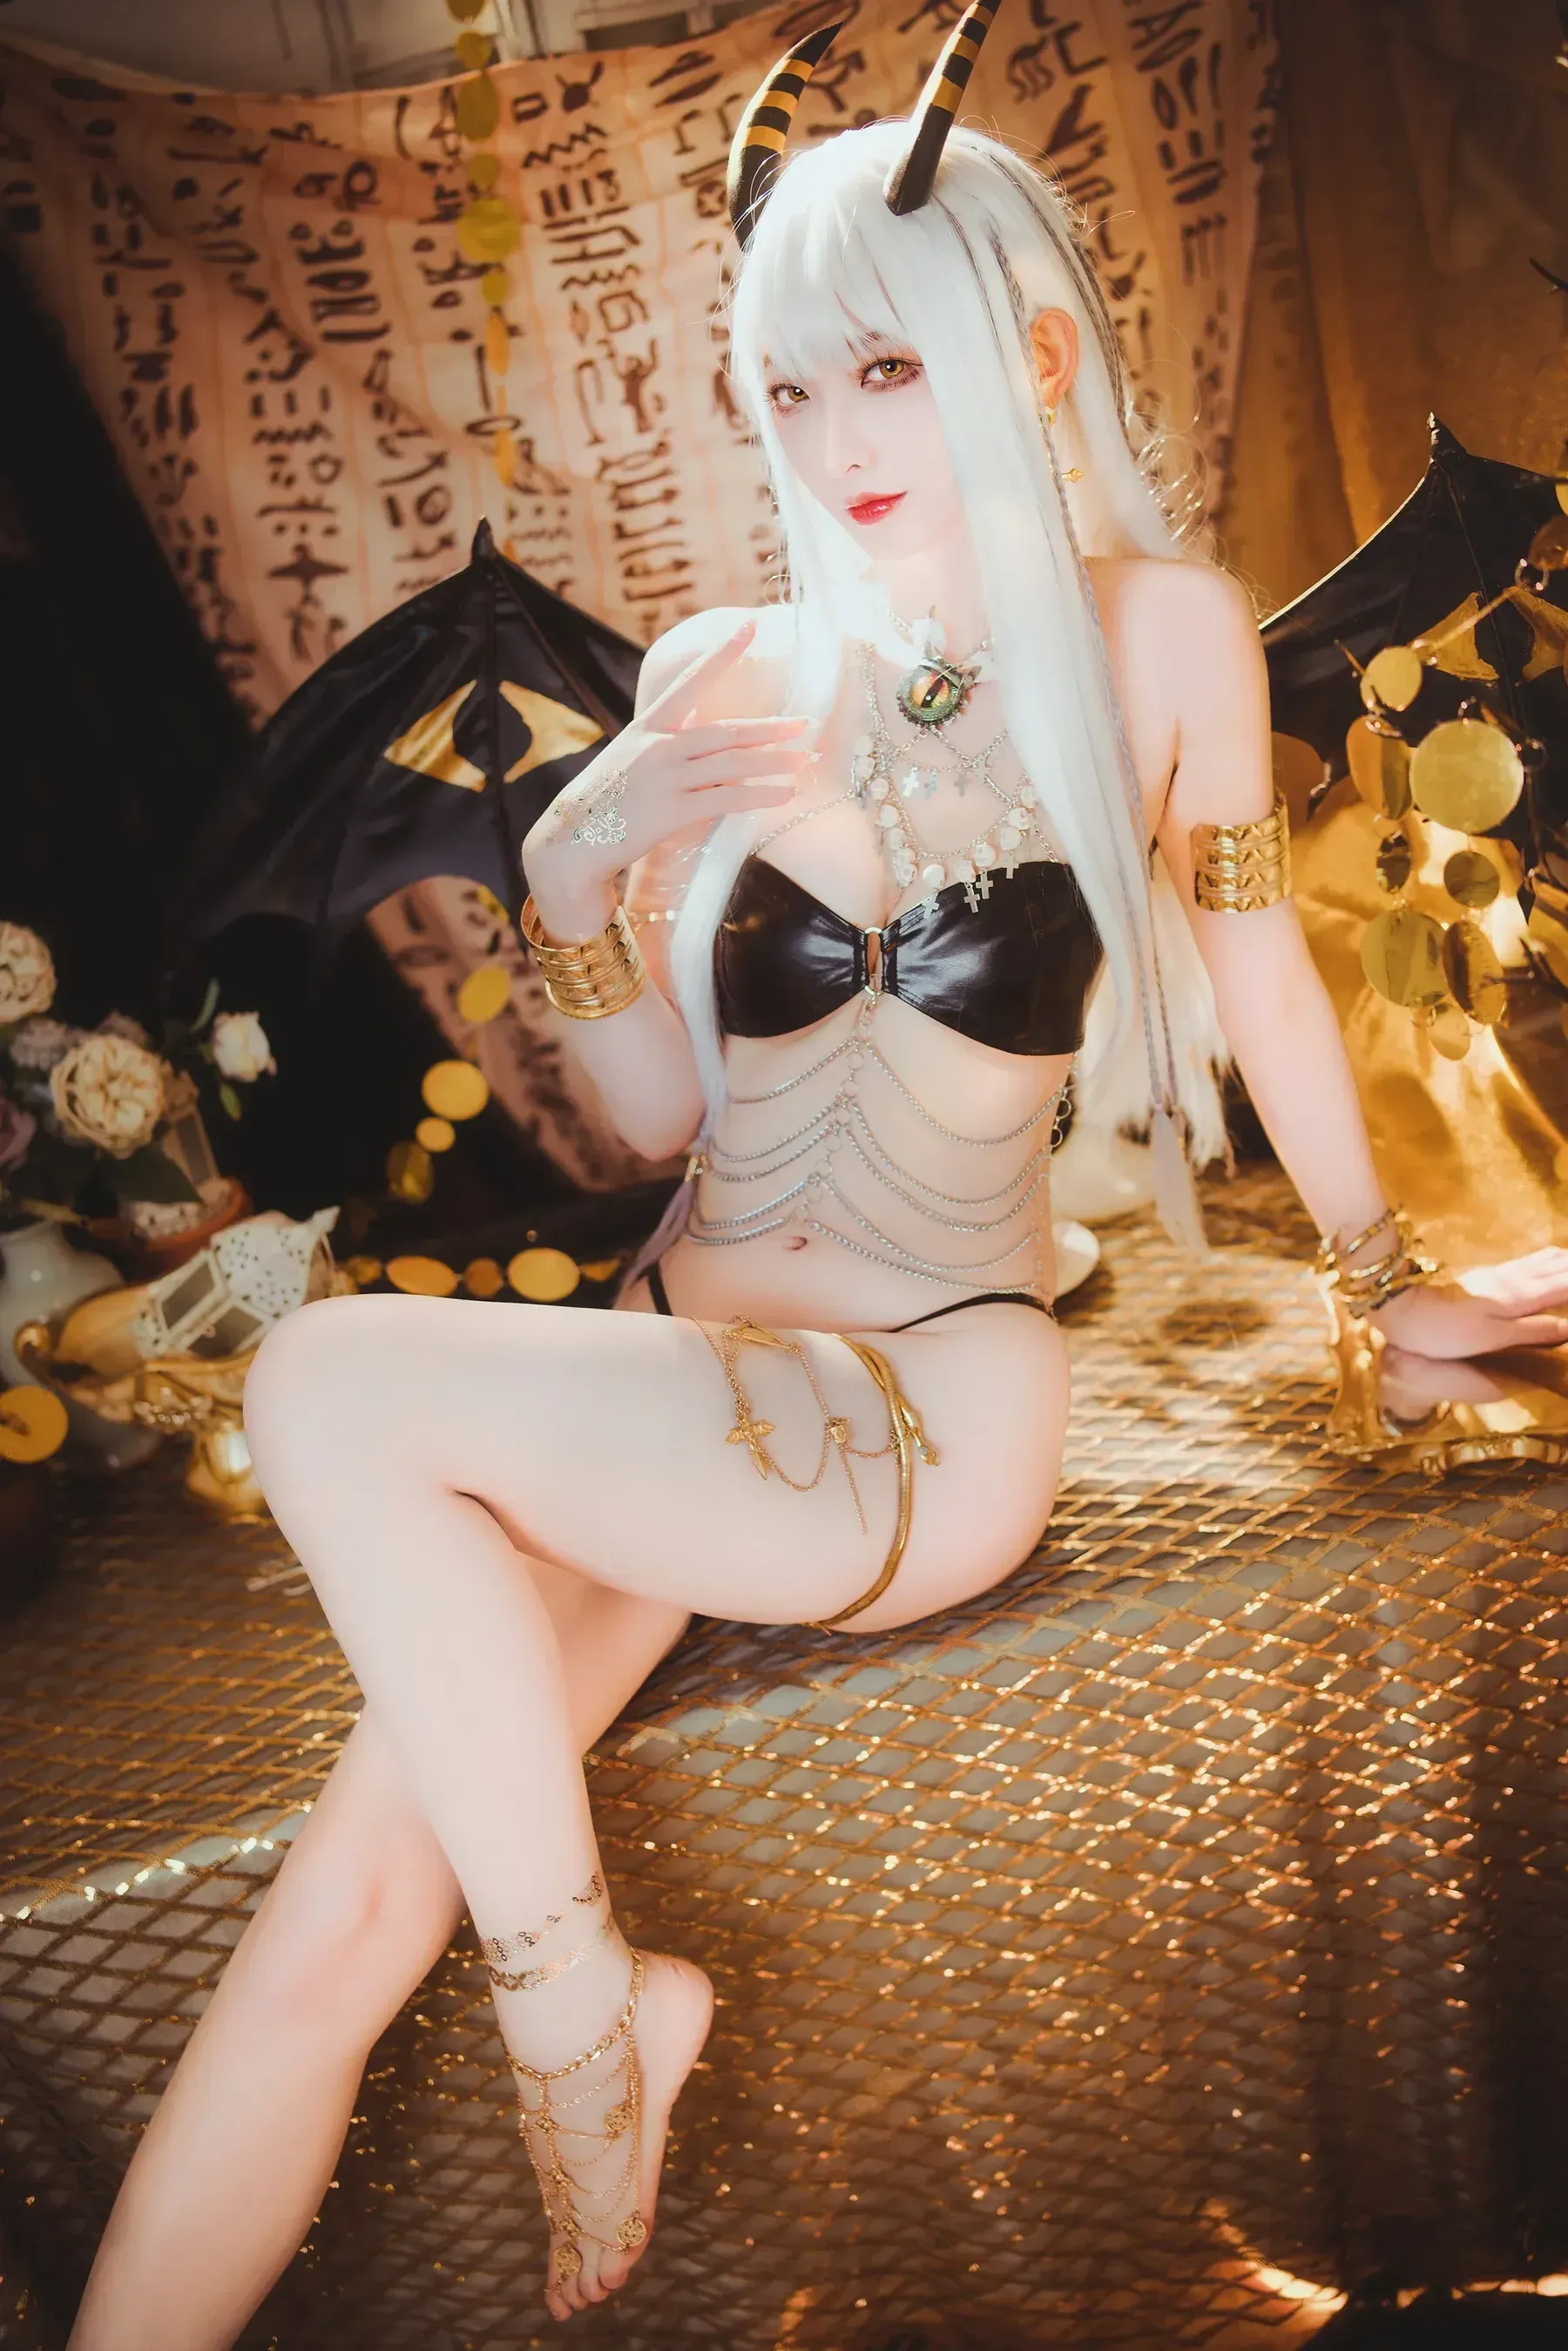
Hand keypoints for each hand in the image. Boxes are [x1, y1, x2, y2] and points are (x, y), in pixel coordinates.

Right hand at [521, 619, 809, 913]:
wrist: (573, 841)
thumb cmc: (605, 801)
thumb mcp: (630, 758)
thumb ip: (664, 737)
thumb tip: (696, 718)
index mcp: (648, 727)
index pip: (691, 682)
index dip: (722, 655)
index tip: (750, 629)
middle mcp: (659, 746)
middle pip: (726, 732)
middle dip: (769, 728)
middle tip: (804, 723)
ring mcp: (667, 777)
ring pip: (732, 764)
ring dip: (773, 762)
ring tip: (805, 759)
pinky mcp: (672, 810)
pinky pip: (727, 799)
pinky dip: (760, 795)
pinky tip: (785, 794)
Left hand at [1370, 1248, 1567, 1358]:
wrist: (1401, 1305)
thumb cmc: (1445, 1329)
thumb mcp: (1493, 1336)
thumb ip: (1534, 1329)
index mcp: (1522, 1295)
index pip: (1566, 1284)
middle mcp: (1515, 1279)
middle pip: (1558, 1265)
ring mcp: (1499, 1274)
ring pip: (1543, 1260)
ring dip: (1565, 1260)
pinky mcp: (1485, 1275)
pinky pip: (1528, 1263)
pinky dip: (1548, 1261)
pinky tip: (1546, 1261)